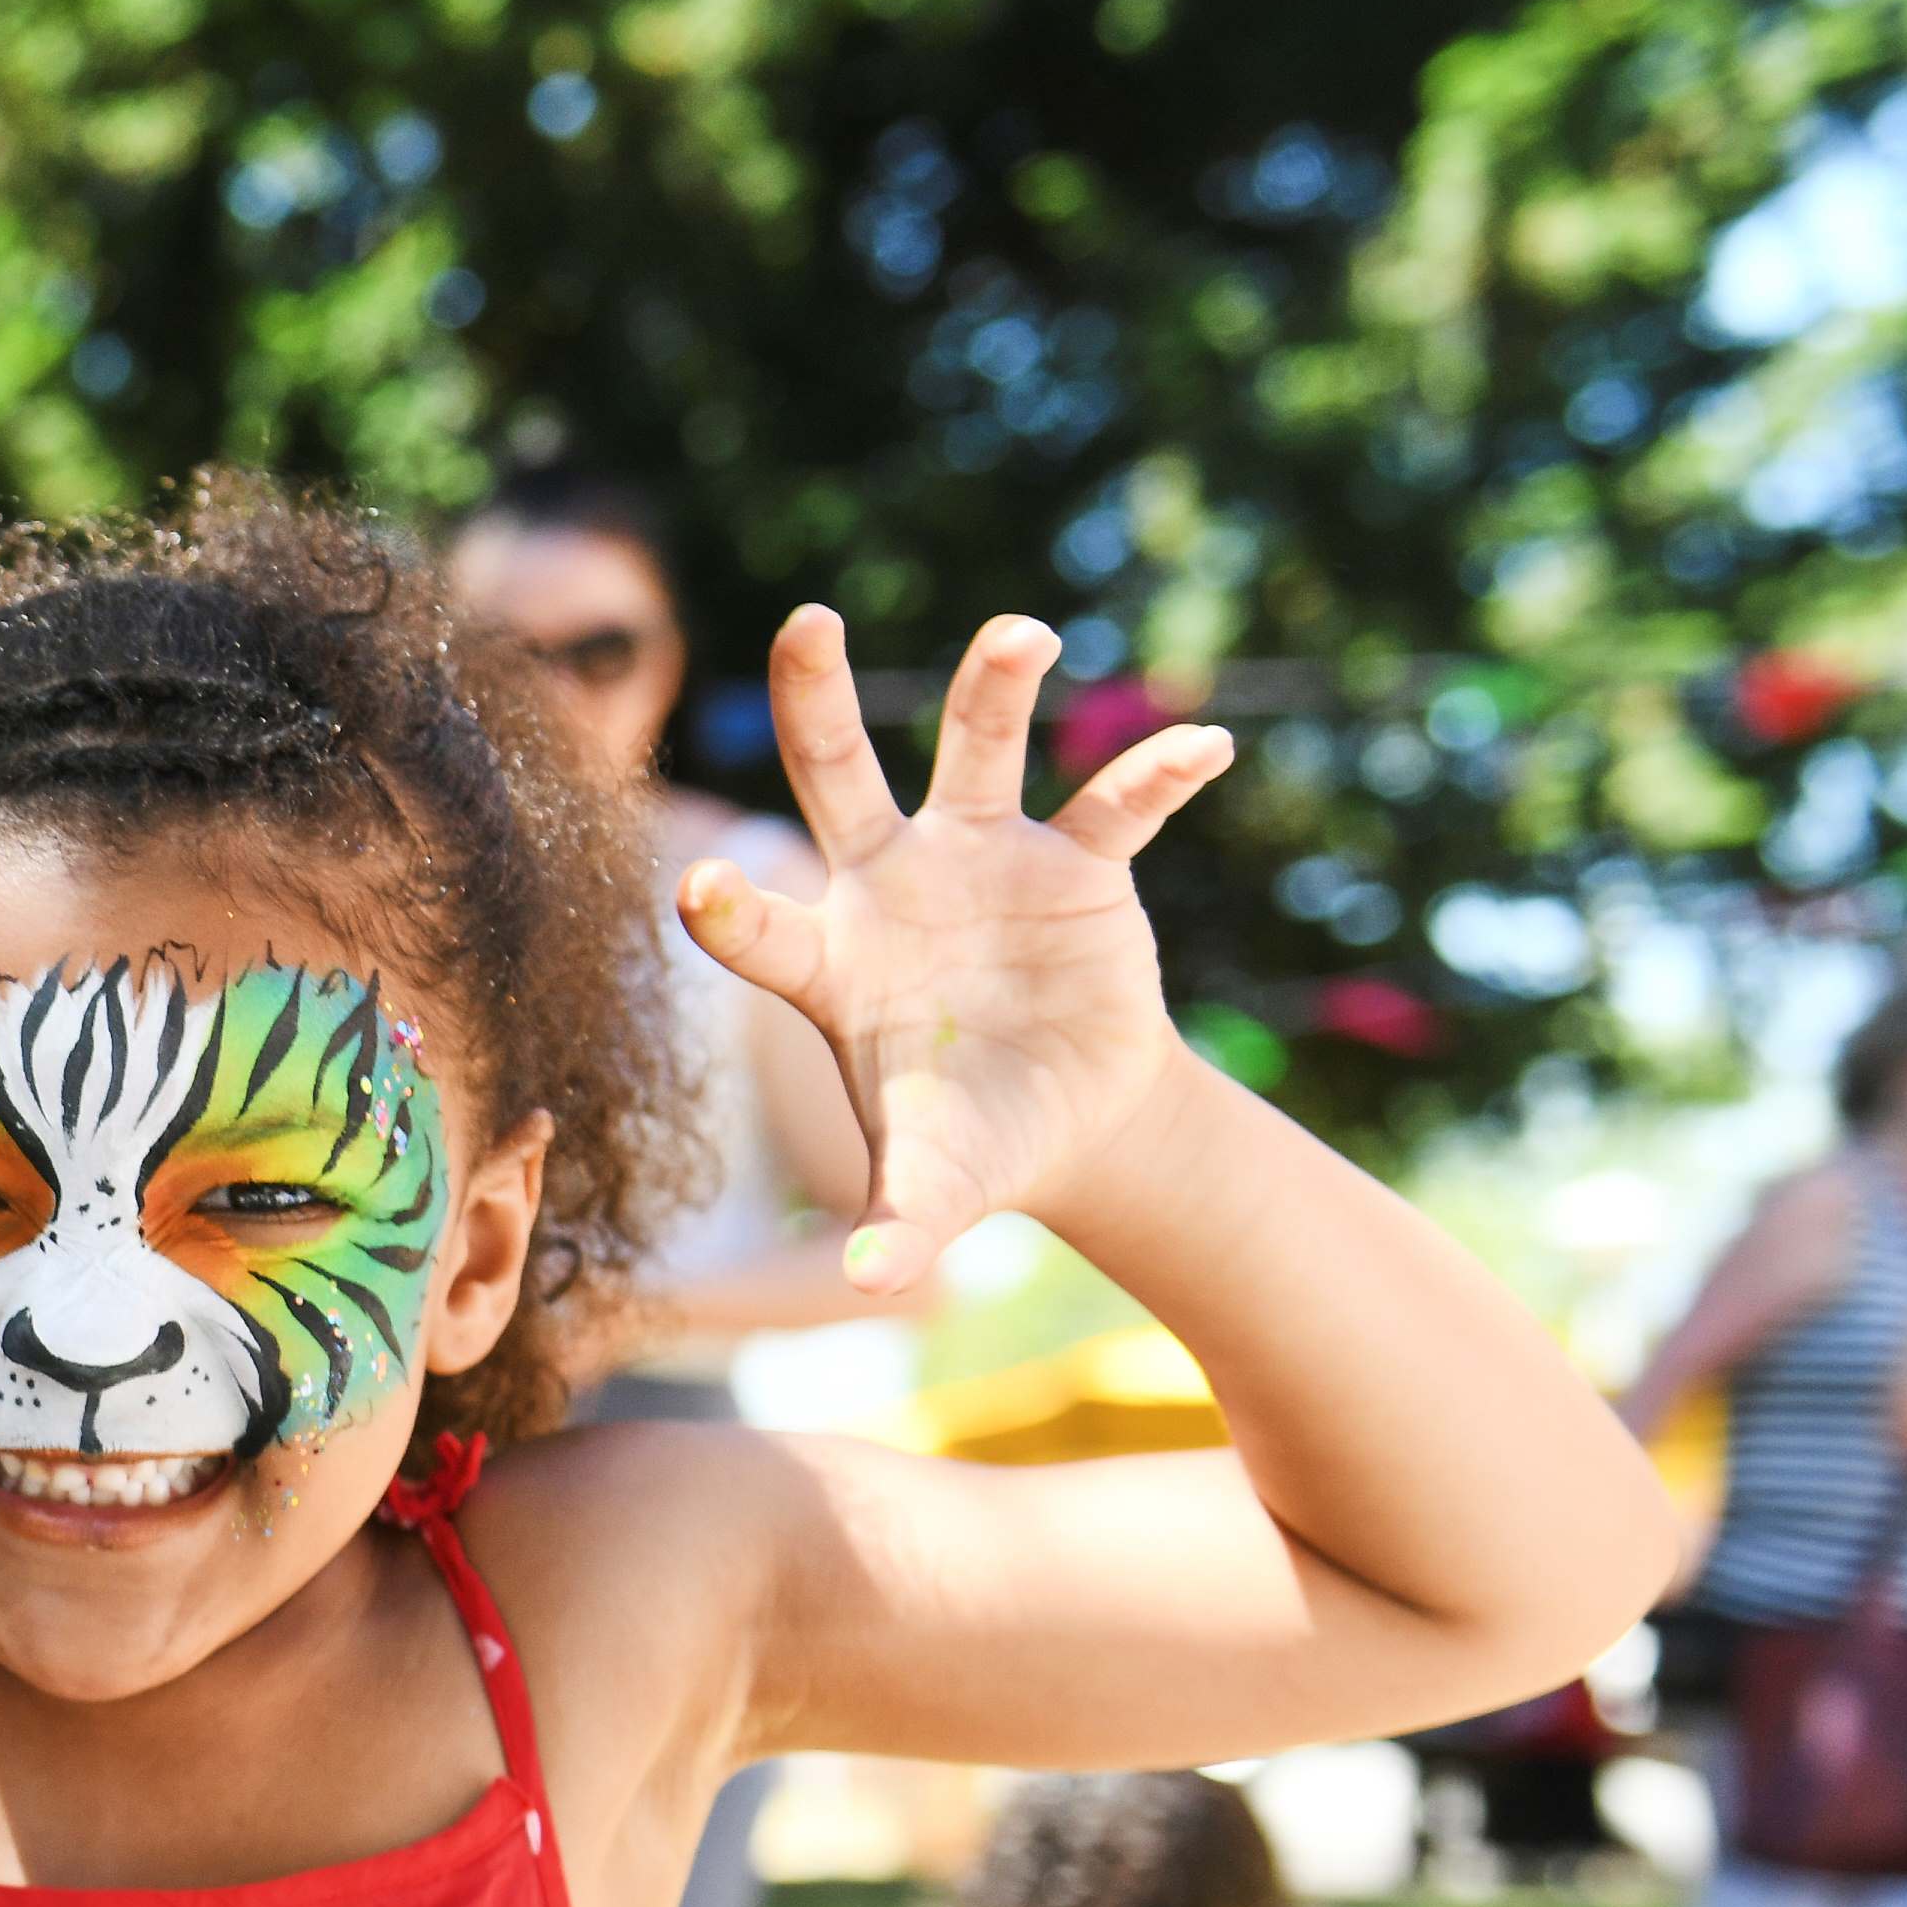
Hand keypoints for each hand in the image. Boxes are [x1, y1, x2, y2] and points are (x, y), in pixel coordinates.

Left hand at [684, 612, 1238, 1301]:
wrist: (1061, 1114)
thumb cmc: (967, 1143)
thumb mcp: (933, 1186)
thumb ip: (897, 1221)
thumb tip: (867, 1283)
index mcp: (833, 963)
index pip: (762, 928)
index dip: (731, 910)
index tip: (699, 886)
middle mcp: (895, 886)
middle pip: (837, 776)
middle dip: (817, 701)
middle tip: (805, 622)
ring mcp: (985, 860)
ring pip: (978, 751)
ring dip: (994, 689)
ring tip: (1020, 635)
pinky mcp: (1078, 864)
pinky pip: (1119, 807)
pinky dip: (1160, 774)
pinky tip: (1207, 746)